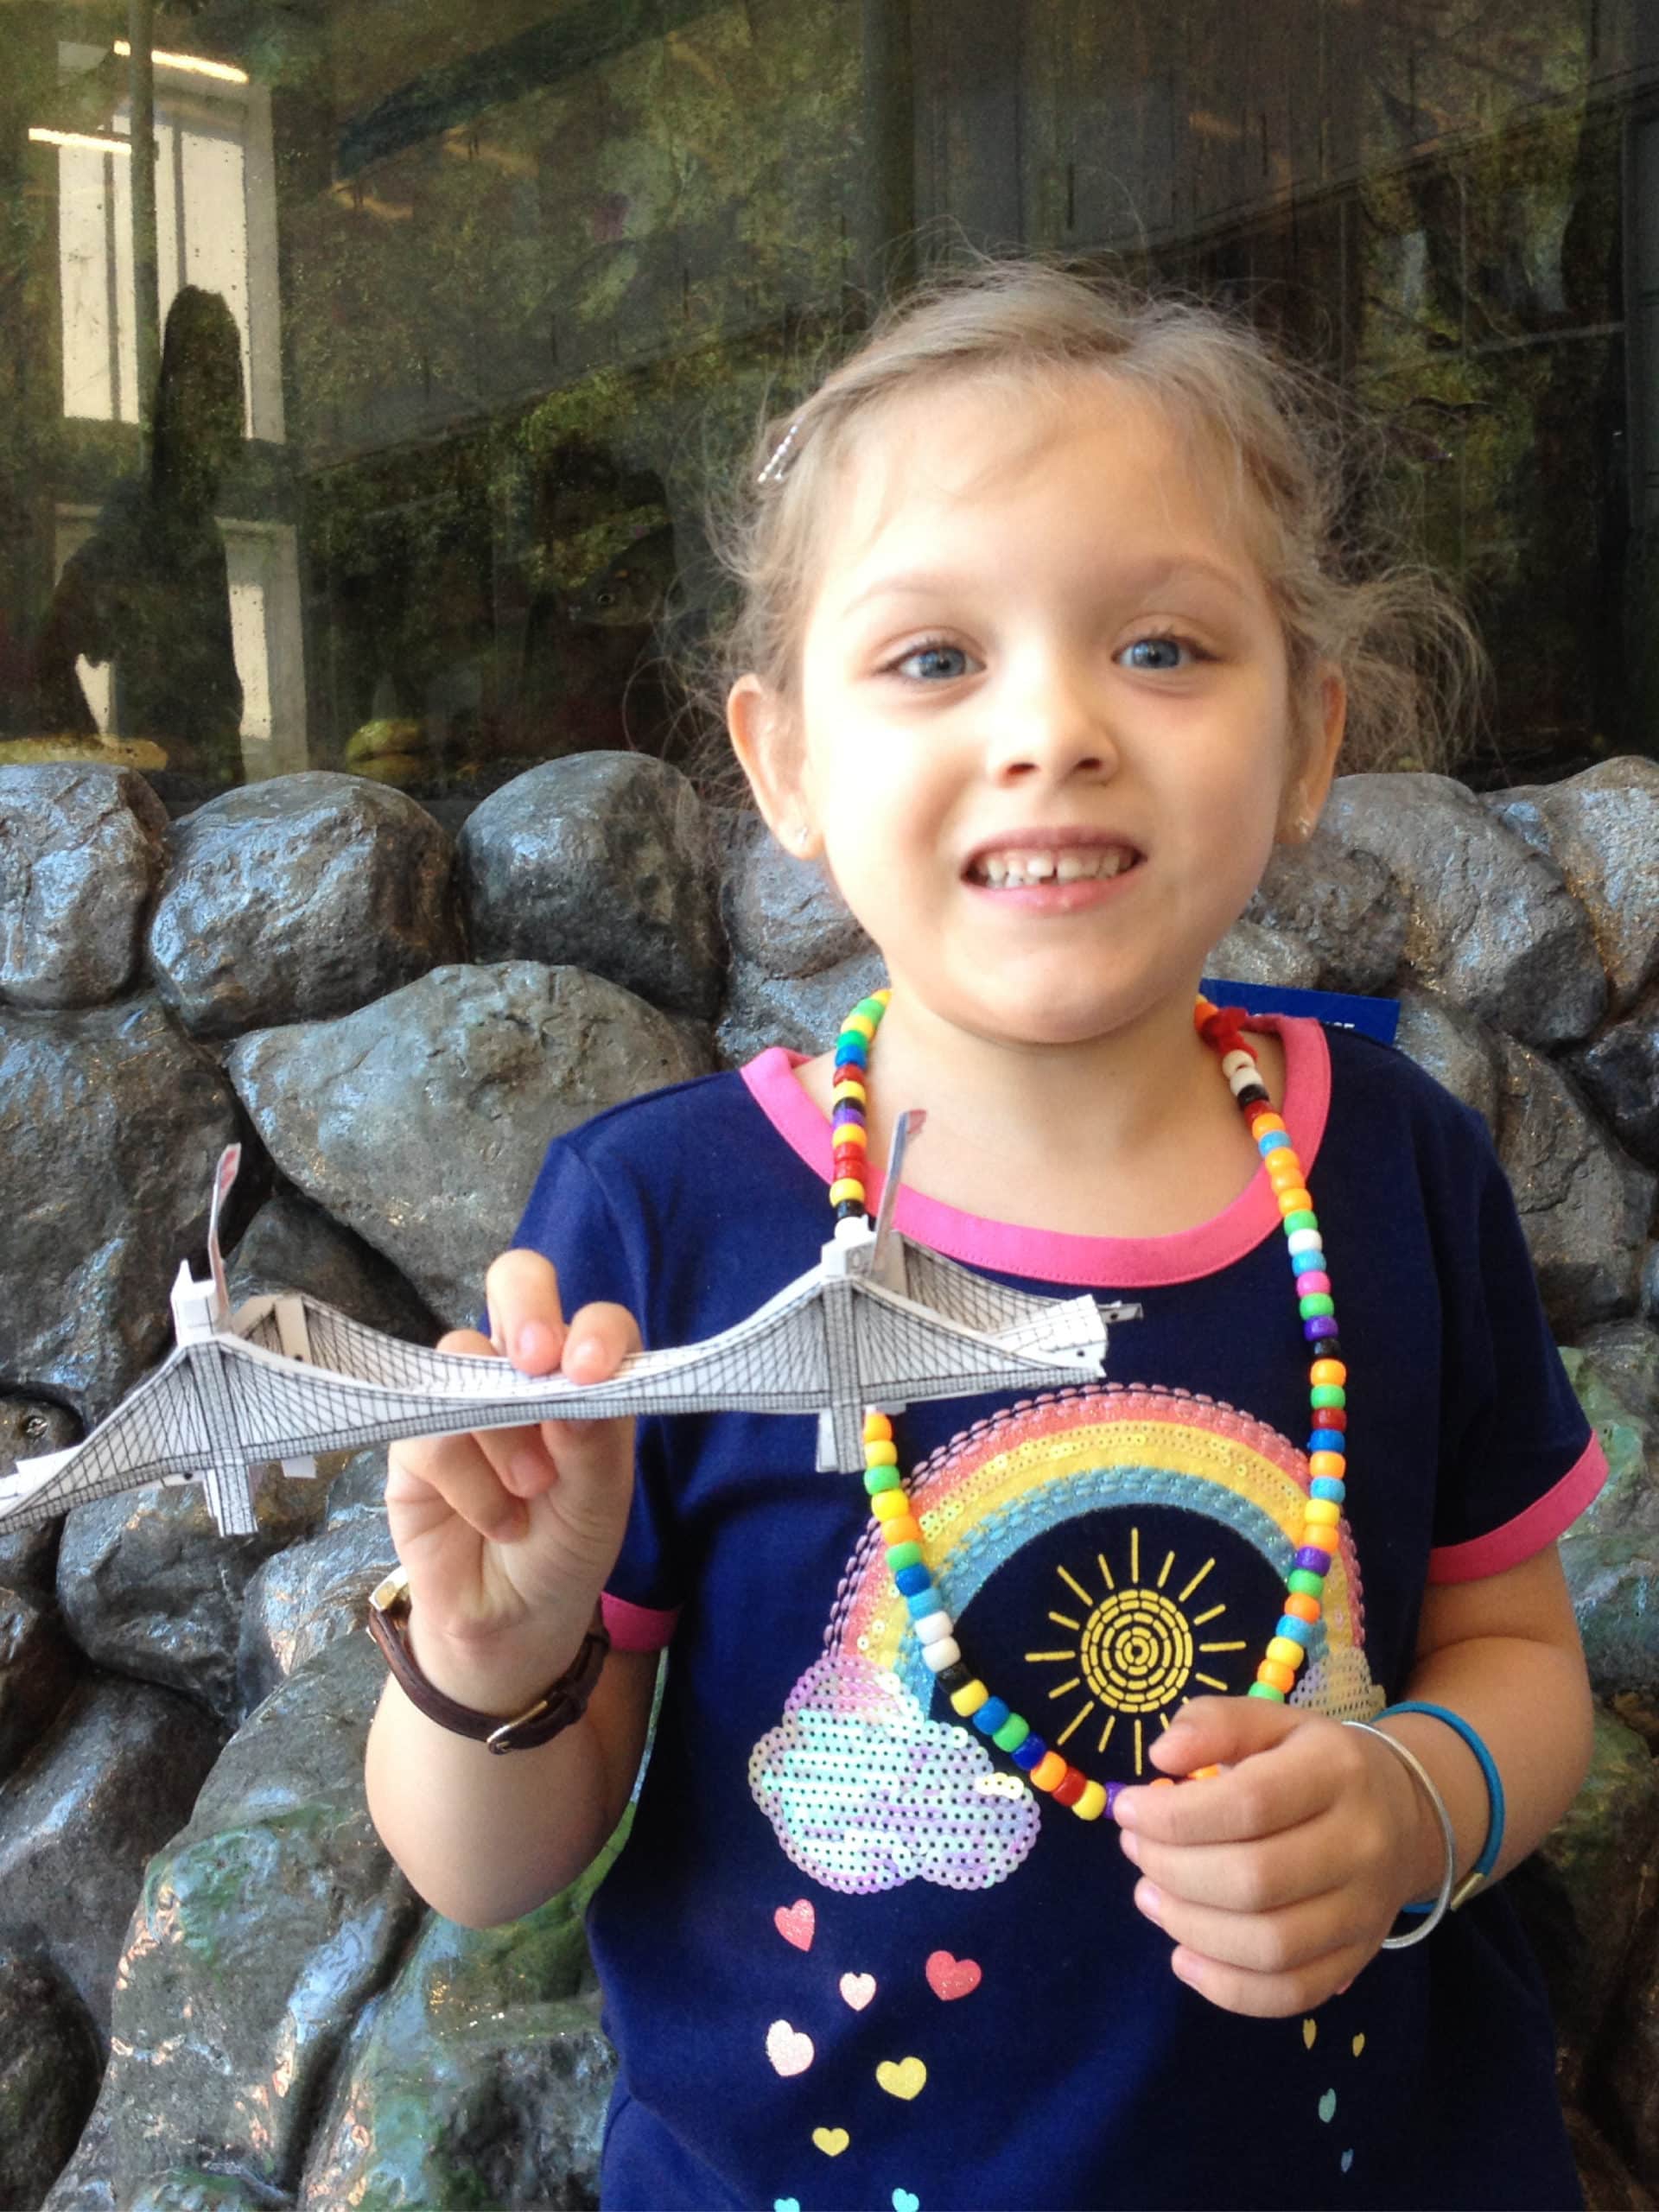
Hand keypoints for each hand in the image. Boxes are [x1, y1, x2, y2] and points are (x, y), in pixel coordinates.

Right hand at [383, 1249, 638, 1712]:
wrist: (509, 1625)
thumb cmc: (566, 1551)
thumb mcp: (599, 1504)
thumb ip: (594, 1443)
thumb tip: (578, 1384)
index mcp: (585, 1378)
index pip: (597, 1319)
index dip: (595, 1329)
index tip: (590, 1370)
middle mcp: (525, 1372)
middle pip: (516, 1283)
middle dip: (527, 1306)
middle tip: (537, 1361)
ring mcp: (466, 1397)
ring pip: (464, 1354)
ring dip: (503, 1429)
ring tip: (530, 1493)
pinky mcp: (416, 1439)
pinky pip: (431, 1429)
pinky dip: (469, 1479)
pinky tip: (496, 1520)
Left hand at [1110, 1697, 1439, 2016]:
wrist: (1403, 1814)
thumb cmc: (1312, 1762)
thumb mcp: (1270, 1722)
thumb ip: (1213, 1723)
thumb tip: (1162, 1755)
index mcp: (1337, 1771)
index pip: (1249, 1804)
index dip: (1175, 1816)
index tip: (1127, 1811)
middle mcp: (1360, 1844)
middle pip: (1254, 1880)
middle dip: (1173, 1870)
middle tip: (1134, 1852)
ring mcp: (1365, 1911)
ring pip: (1270, 1945)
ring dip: (1190, 1927)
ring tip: (1150, 1896)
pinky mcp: (1357, 1958)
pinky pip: (1292, 1993)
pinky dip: (1228, 1987)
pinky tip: (1184, 1956)